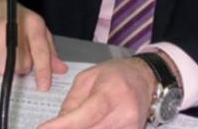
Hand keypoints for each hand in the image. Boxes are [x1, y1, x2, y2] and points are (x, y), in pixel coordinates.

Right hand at [0, 0, 66, 90]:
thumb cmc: (18, 21)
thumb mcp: (39, 31)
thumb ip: (50, 51)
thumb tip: (60, 69)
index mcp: (32, 24)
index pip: (39, 51)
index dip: (43, 71)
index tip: (43, 86)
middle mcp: (12, 27)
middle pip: (22, 66)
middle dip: (24, 67)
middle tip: (21, 55)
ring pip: (5, 70)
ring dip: (8, 68)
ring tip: (8, 52)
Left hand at [38, 57, 155, 128]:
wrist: (145, 78)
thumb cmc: (116, 74)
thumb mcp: (87, 78)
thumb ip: (72, 100)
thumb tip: (60, 121)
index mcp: (110, 94)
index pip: (85, 116)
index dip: (64, 125)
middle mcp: (124, 114)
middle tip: (52, 127)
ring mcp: (131, 128)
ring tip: (72, 122)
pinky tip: (90, 124)